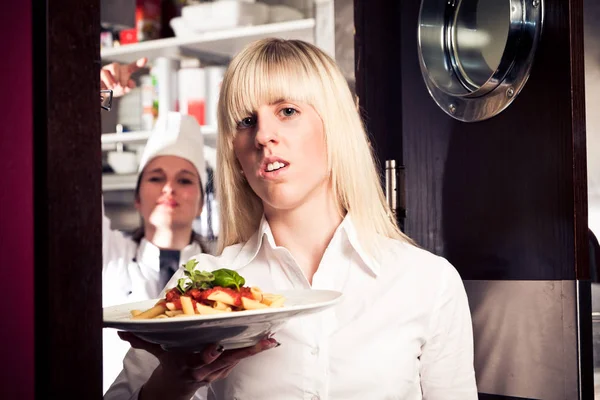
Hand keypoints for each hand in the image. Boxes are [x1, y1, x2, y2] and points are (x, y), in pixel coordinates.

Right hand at [101, 57, 147, 97]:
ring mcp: (107, 69)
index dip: (139, 63)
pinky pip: (104, 73)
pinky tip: (108, 87)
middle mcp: (116, 68)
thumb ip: (129, 86)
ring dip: (115, 78)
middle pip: (120, 66)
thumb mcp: (124, 89)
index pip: (133, 66)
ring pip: (113, 67)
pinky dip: (108, 82)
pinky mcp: (100, 72)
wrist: (103, 94)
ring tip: (113, 86)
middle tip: (121, 86)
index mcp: (125, 71)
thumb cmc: (115, 89)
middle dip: (122, 77)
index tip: (145, 59)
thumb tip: (132, 83)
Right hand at [118, 331, 278, 399]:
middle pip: (228, 360)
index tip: (215, 347)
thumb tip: (121, 332)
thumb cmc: (170, 363)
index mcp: (190, 364)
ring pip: (240, 359)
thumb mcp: (157, 353)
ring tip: (272, 339)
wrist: (177, 385)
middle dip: (244, 352)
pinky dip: (256, 349)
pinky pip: (243, 357)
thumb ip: (142, 341)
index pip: (200, 360)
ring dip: (257, 349)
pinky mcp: (228, 366)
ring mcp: (220, 369)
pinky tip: (270, 340)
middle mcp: (207, 368)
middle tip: (263, 340)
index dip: (208, 355)